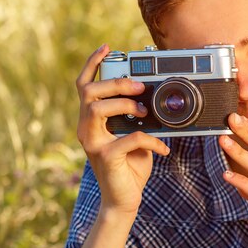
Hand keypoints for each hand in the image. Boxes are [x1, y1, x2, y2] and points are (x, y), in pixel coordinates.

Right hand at [76, 44, 169, 216]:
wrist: (124, 200)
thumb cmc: (129, 165)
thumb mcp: (134, 135)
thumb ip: (137, 117)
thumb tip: (153, 98)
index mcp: (91, 120)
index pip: (84, 86)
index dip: (93, 64)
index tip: (107, 48)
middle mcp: (86, 129)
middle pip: (89, 92)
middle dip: (116, 83)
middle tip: (139, 86)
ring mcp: (93, 143)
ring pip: (97, 109)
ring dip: (124, 105)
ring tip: (145, 112)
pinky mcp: (106, 158)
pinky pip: (128, 139)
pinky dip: (150, 140)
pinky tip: (162, 147)